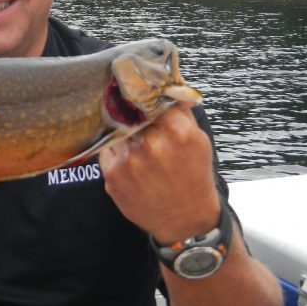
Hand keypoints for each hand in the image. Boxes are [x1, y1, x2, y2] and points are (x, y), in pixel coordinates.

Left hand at [99, 102, 219, 244]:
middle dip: (133, 113)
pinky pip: (108, 149)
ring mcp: (129, 161)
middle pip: (131, 112)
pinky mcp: (112, 175)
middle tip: (134, 114)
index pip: (152, 98)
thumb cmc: (192, 178)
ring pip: (117, 130)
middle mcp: (152, 145)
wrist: (185, 222)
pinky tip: (130, 161)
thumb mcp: (198, 141)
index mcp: (178, 132)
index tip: (142, 94)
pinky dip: (116, 151)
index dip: (146, 96)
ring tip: (137, 145)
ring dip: (124, 133)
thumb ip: (181, 112)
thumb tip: (167, 83)